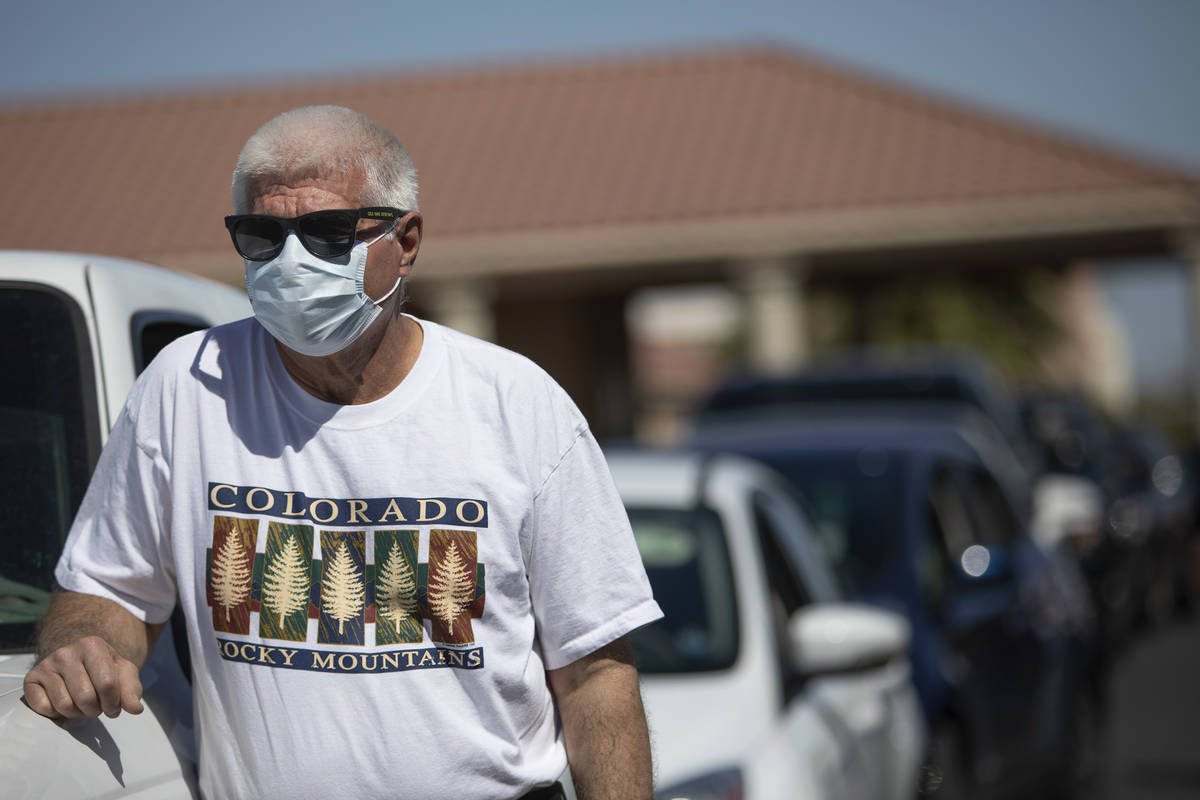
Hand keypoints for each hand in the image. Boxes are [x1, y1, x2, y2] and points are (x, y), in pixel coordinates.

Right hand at [23, 635, 144, 719]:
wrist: (76, 659)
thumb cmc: (104, 669)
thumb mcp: (123, 674)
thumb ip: (132, 691)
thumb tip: (136, 709)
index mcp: (92, 645)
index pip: (107, 684)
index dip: (114, 703)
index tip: (114, 707)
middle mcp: (66, 652)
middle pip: (86, 698)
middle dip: (96, 710)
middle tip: (98, 708)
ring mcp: (46, 665)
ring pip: (64, 705)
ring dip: (77, 714)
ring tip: (82, 706)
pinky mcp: (30, 679)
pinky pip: (44, 708)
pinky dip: (57, 714)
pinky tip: (64, 704)